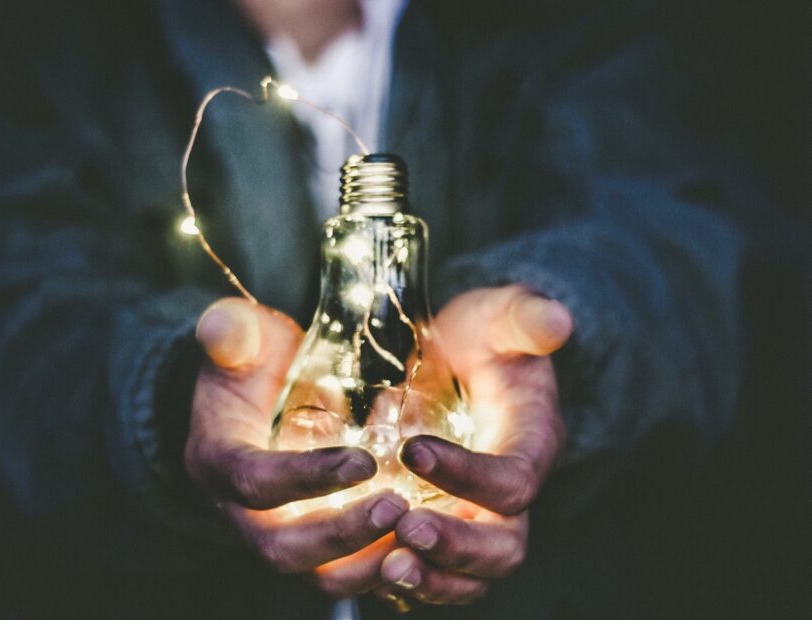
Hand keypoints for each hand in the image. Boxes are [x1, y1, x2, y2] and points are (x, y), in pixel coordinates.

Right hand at [185, 298, 408, 587]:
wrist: (256, 393)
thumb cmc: (253, 362)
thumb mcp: (241, 337)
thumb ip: (232, 331)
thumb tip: (219, 327)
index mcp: (218, 461)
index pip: (254, 482)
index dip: (305, 478)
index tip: (363, 461)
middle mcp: (241, 511)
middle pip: (282, 548)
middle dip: (341, 535)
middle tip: (397, 507)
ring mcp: (278, 533)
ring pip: (316, 574)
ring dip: (366, 563)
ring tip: (418, 534)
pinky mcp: (313, 544)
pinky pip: (345, 573)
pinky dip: (382, 568)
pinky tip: (424, 547)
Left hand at [376, 285, 572, 606]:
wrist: (460, 357)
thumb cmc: (482, 337)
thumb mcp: (500, 316)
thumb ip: (525, 317)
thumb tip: (557, 320)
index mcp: (531, 444)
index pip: (513, 480)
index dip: (469, 475)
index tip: (412, 450)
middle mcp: (510, 493)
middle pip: (503, 546)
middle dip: (457, 547)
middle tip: (406, 530)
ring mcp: (477, 516)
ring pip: (471, 575)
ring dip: (432, 579)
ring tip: (387, 567)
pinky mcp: (446, 525)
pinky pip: (436, 573)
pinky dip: (408, 580)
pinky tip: (366, 568)